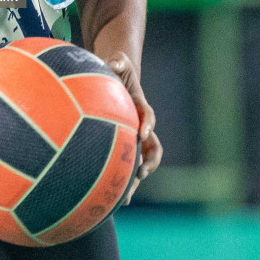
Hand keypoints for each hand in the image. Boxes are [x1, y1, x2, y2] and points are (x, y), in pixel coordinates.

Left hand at [103, 52, 161, 204]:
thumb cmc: (116, 68)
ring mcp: (132, 138)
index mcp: (138, 105)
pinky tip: (107, 197)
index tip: (142, 133)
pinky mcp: (122, 145)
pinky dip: (118, 180)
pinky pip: (123, 165)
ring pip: (140, 162)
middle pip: (151, 147)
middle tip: (141, 173)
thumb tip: (112, 63)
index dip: (147, 124)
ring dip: (135, 180)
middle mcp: (140, 125)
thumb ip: (117, 61)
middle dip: (149, 162)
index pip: (147, 115)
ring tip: (125, 198)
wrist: (117, 77)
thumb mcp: (118, 61)